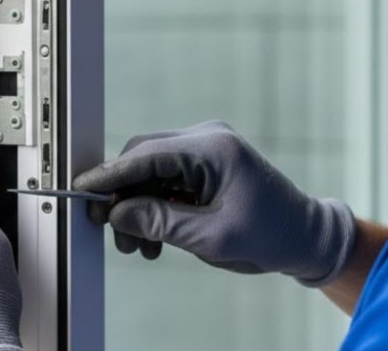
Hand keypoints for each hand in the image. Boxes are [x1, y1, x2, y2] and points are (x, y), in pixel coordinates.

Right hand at [73, 120, 355, 285]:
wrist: (305, 238)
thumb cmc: (271, 236)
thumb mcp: (212, 237)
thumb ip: (161, 222)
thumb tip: (117, 214)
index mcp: (212, 149)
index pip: (146, 155)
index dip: (110, 176)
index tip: (82, 192)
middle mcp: (206, 140)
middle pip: (143, 158)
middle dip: (123, 196)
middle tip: (112, 232)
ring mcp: (205, 150)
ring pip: (150, 170)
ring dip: (138, 206)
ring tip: (137, 246)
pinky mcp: (204, 165)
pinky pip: (166, 178)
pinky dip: (154, 205)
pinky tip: (154, 237)